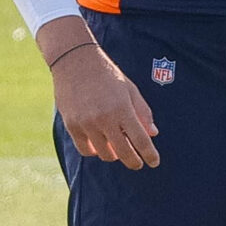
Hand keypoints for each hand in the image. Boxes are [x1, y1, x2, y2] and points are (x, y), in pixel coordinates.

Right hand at [42, 23, 159, 166]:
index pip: (140, 140)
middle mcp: (104, 118)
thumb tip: (153, 134)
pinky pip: (86, 150)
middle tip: (137, 163)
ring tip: (118, 150)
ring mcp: (86, 123)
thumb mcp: (130, 89)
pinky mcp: (72, 125)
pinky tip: (100, 146)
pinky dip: (95, 151)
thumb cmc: (107, 75)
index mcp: (122, 108)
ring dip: (114, 155)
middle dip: (134, 161)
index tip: (154, 162)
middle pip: (124, 152)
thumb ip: (142, 112)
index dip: (149, 154)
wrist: (75, 61)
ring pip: (105, 154)